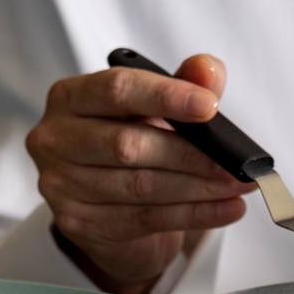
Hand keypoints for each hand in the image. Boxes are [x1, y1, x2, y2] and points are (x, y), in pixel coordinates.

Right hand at [26, 55, 256, 293]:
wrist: (107, 205)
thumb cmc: (130, 142)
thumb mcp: (156, 107)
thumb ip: (183, 82)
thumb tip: (208, 71)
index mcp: (71, 97)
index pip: (117, 90)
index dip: (166, 97)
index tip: (209, 107)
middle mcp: (56, 138)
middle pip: (129, 145)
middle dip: (192, 155)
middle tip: (235, 163)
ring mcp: (61, 185)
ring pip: (141, 186)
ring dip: (199, 189)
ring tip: (237, 185)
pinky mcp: (77, 223)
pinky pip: (145, 219)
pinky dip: (193, 214)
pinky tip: (224, 209)